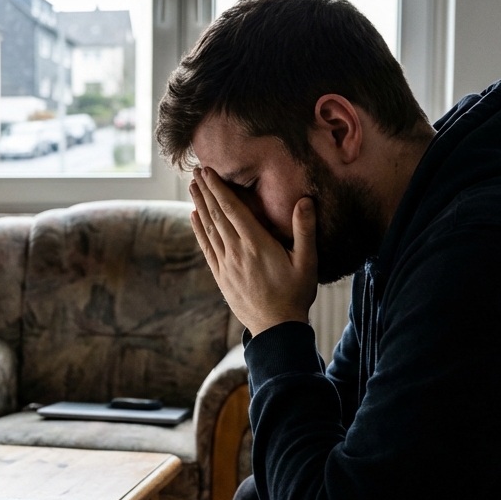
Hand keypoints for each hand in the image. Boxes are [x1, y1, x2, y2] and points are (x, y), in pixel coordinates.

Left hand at [189, 167, 317, 335]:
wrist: (276, 329)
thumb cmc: (295, 294)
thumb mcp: (308, 262)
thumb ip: (305, 230)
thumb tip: (305, 200)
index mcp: (257, 244)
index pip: (232, 209)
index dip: (219, 188)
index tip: (209, 171)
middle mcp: (237, 251)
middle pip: (216, 215)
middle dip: (206, 191)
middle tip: (196, 170)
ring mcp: (226, 264)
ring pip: (208, 229)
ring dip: (199, 205)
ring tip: (192, 187)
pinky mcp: (221, 276)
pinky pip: (206, 248)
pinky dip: (198, 230)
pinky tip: (194, 217)